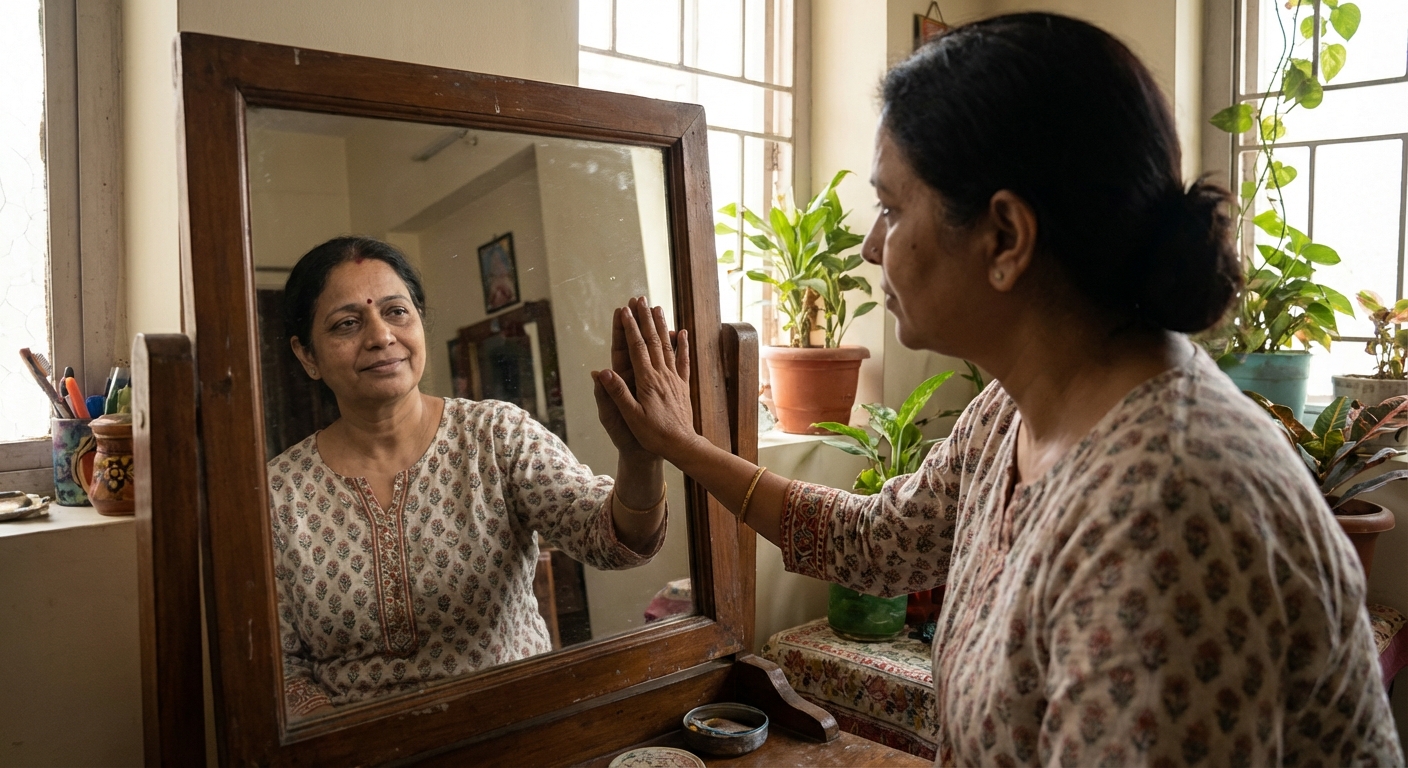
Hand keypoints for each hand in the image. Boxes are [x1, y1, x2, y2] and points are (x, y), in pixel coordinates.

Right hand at [594, 297, 702, 462]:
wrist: (682, 445)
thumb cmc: (653, 434)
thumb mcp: (631, 416)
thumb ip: (618, 393)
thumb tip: (602, 372)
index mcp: (646, 380)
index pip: (636, 348)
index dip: (629, 327)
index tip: (624, 310)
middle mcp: (661, 375)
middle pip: (652, 340)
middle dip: (644, 318)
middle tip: (639, 299)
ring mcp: (674, 378)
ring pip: (667, 346)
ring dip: (661, 325)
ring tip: (657, 307)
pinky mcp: (682, 385)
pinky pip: (683, 360)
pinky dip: (683, 345)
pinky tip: (683, 332)